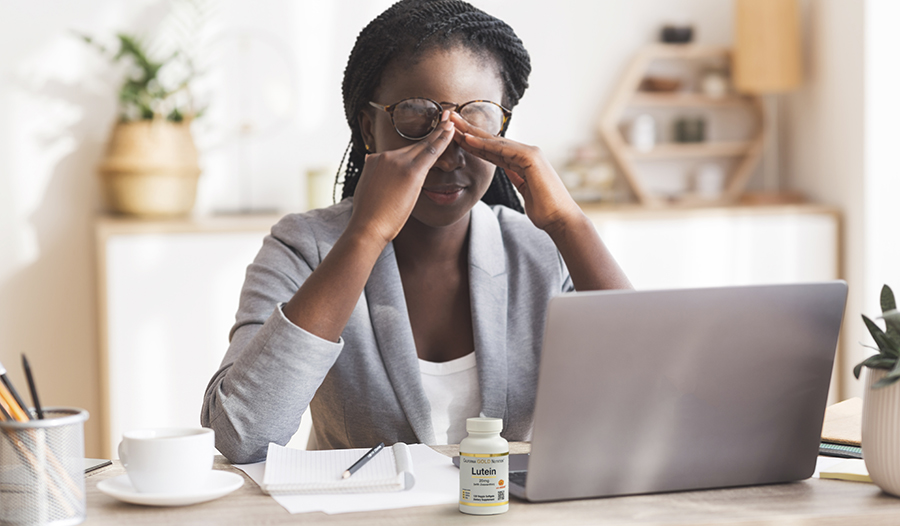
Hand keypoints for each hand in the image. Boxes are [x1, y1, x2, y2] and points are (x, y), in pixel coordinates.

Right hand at [347, 113, 455, 244]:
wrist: (367, 227)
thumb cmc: (368, 217)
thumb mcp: (367, 191)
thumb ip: (374, 177)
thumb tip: (373, 169)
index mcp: (374, 161)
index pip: (399, 151)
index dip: (415, 143)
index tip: (425, 134)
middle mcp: (385, 156)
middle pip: (412, 144)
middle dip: (431, 131)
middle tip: (444, 117)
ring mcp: (397, 162)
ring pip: (423, 145)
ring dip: (439, 133)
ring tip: (451, 122)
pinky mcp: (410, 171)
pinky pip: (430, 151)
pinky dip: (442, 139)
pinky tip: (451, 131)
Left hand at [450, 113, 580, 232]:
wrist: (560, 219)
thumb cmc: (545, 211)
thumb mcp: (525, 191)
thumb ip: (517, 178)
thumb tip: (509, 172)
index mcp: (524, 161)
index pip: (494, 150)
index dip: (474, 143)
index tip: (456, 136)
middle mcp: (527, 153)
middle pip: (492, 141)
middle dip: (470, 130)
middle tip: (450, 119)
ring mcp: (530, 153)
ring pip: (495, 142)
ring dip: (472, 133)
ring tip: (453, 124)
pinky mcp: (531, 158)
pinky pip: (502, 150)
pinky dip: (484, 145)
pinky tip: (468, 140)